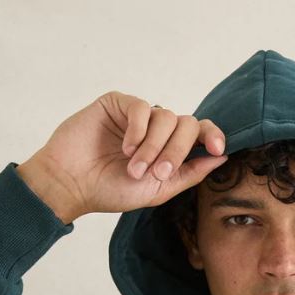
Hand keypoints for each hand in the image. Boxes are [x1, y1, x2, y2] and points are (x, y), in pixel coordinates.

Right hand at [17, 91, 228, 220]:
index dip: (213, 136)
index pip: (200, 132)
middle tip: (158, 172)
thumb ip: (190, 173)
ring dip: (153, 146)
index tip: (216, 149)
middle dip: (177, 150)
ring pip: (166, 117)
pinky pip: (141, 107)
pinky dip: (138, 130)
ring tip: (134, 166)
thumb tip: (222, 157)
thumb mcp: (159, 189)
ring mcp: (137, 115)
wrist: (71, 185)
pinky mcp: (117, 104)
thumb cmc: (110, 190)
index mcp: (169, 148)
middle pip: (187, 124)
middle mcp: (156, 129)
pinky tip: (126, 148)